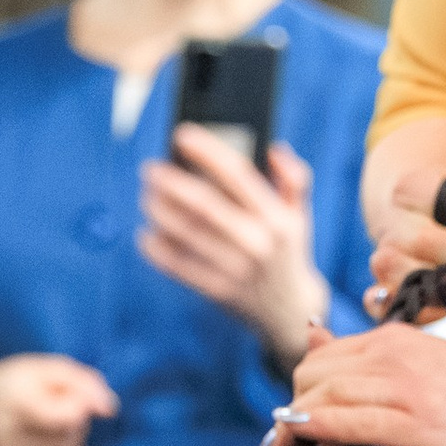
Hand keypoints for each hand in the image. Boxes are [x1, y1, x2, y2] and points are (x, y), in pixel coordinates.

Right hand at [0, 353, 120, 445]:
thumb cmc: (20, 381)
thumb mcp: (51, 367)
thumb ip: (85, 383)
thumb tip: (110, 410)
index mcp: (15, 401)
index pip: (68, 417)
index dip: (81, 404)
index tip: (73, 392)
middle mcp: (7, 434)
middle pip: (69, 436)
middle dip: (75, 419)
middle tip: (56, 403)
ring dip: (70, 437)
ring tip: (51, 420)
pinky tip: (46, 437)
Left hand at [137, 131, 326, 367]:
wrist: (290, 310)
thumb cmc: (289, 251)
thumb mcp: (300, 215)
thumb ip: (294, 179)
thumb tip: (274, 149)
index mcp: (277, 218)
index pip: (238, 175)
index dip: (207, 152)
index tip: (181, 135)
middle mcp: (257, 243)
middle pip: (205, 205)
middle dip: (172, 183)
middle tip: (150, 169)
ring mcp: (236, 269)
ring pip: (188, 234)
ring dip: (161, 211)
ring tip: (146, 196)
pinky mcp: (218, 291)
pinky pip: (180, 268)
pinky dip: (159, 251)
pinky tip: (145, 235)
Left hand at [271, 318, 445, 445]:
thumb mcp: (419, 360)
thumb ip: (366, 355)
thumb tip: (312, 335)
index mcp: (392, 339)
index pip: (319, 358)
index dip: (301, 393)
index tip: (299, 423)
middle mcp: (392, 355)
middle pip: (312, 376)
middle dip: (294, 410)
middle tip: (298, 445)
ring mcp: (404, 389)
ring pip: (326, 396)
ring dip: (298, 427)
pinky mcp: (416, 424)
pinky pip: (352, 422)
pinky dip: (318, 428)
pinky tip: (300, 436)